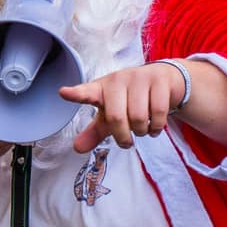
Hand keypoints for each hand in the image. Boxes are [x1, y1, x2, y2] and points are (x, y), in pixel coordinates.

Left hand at [61, 62, 188, 153]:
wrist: (163, 80)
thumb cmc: (130, 100)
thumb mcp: (110, 115)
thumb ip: (94, 132)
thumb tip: (77, 148)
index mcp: (101, 89)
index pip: (86, 93)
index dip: (75, 94)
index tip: (63, 92)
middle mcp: (118, 80)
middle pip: (116, 117)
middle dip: (123, 136)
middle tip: (127, 141)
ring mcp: (139, 77)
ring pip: (139, 117)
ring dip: (142, 131)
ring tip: (143, 127)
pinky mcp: (159, 80)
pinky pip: (158, 113)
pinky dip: (156, 126)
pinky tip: (155, 125)